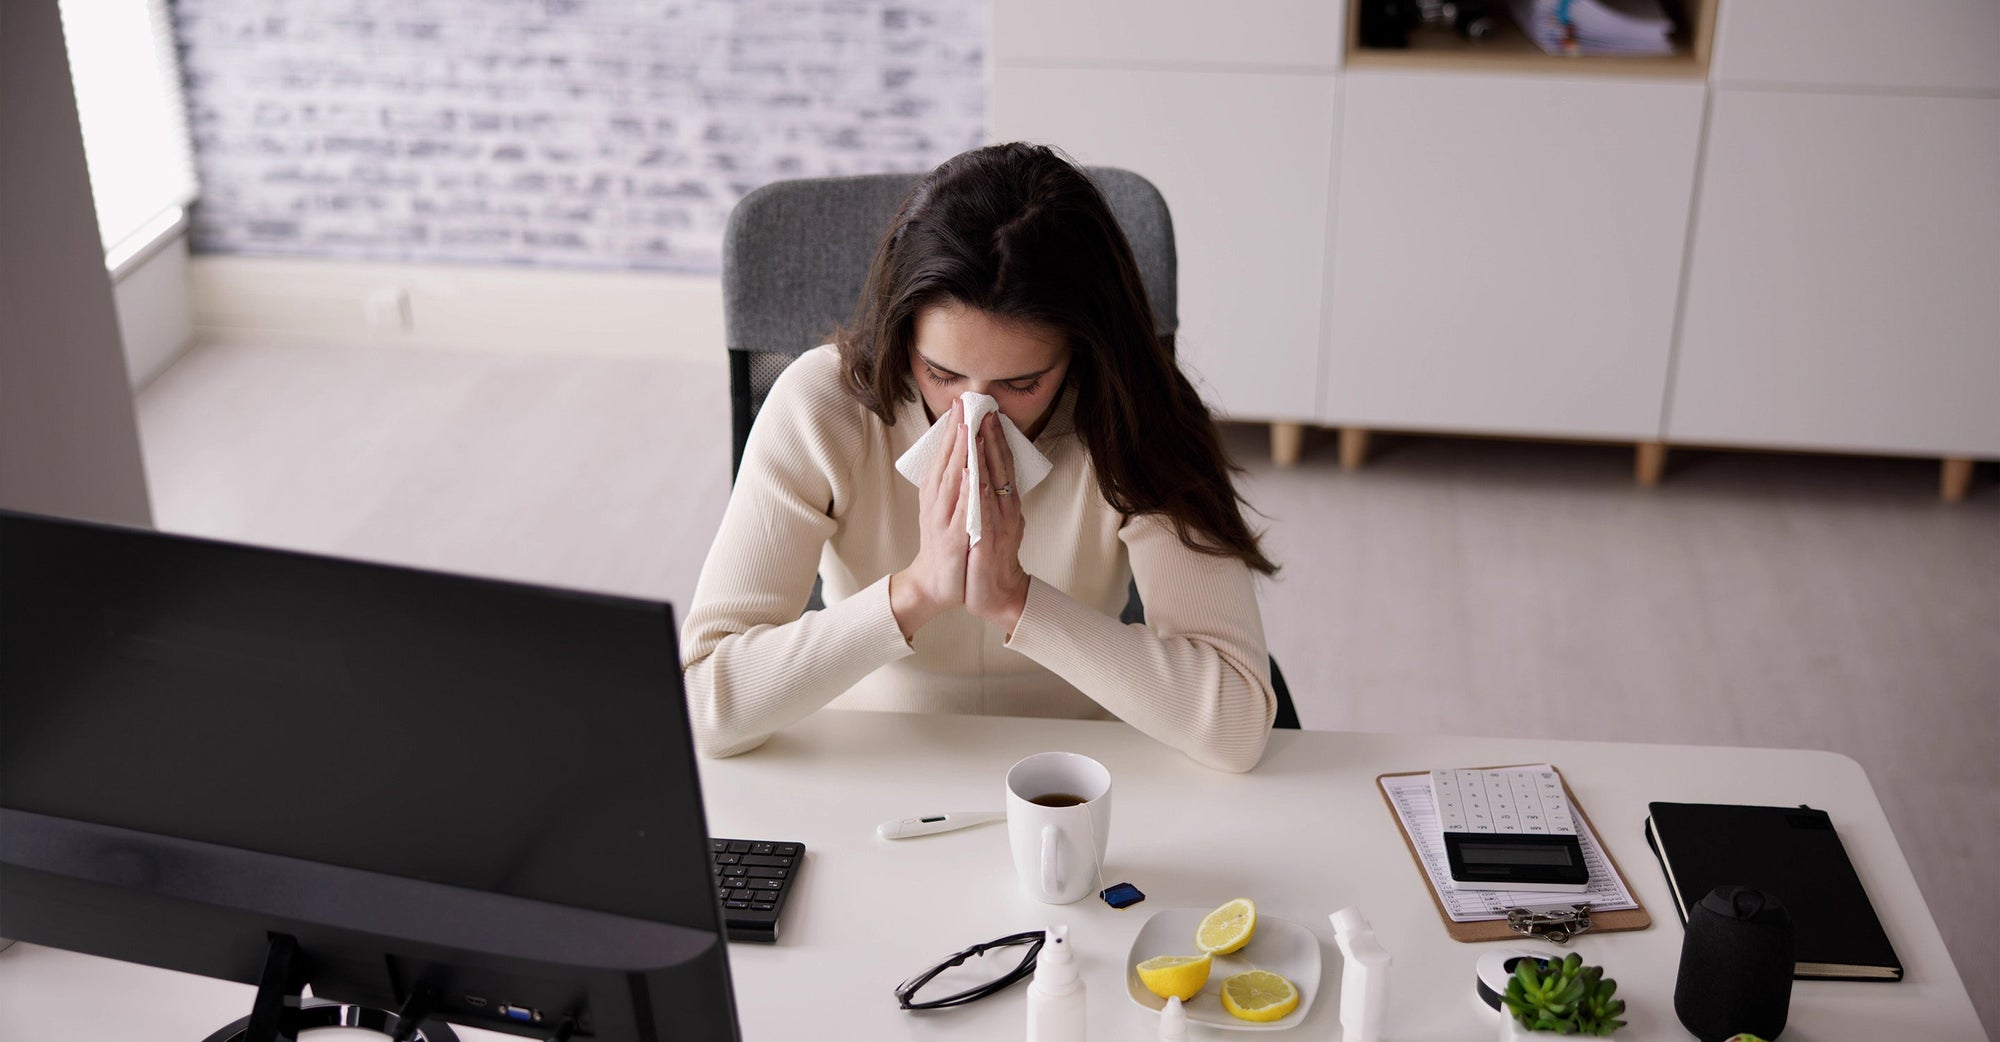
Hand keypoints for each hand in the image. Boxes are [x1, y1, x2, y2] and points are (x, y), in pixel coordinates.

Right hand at [891, 399, 968, 639]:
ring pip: (953, 479)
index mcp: (938, 492)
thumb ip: (959, 483)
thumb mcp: (952, 508)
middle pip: (948, 460)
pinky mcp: (951, 538)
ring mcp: (943, 519)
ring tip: (967, 427)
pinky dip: (966, 491)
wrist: (937, 584)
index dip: (954, 428)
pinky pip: (961, 510)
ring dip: (960, 453)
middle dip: (957, 431)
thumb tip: (969, 454)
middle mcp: (937, 501)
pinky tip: (971, 473)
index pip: (946, 453)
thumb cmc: (949, 544)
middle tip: (964, 403)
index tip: (962, 401)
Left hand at [965, 413, 1030, 634]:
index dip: (995, 437)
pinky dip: (980, 494)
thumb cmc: (991, 555)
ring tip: (979, 430)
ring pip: (994, 484)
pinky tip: (975, 476)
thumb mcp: (993, 519)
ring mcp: (999, 525)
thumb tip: (982, 468)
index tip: (986, 410)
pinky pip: (983, 514)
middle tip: (984, 408)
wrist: (996, 595)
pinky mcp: (988, 543)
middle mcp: (1006, 509)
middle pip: (1001, 467)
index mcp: (1005, 502)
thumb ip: (990, 495)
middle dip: (992, 437)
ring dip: (987, 457)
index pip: (1002, 463)